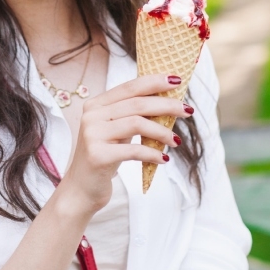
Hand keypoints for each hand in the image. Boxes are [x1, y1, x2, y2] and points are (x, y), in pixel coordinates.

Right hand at [61, 73, 190, 211]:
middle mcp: (91, 116)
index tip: (177, 80)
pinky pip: (134, 150)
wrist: (81, 189)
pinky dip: (153, 153)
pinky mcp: (98, 156)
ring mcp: (93, 135)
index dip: (154, 82)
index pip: (129, 87)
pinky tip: (164, 158)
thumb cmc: (105, 157)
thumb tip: (167, 102)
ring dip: (162, 132)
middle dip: (167, 105)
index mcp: (95, 105)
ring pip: (137, 123)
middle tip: (188, 111)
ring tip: (176, 141)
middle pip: (137, 104)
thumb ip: (131, 115)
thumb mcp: (115, 131)